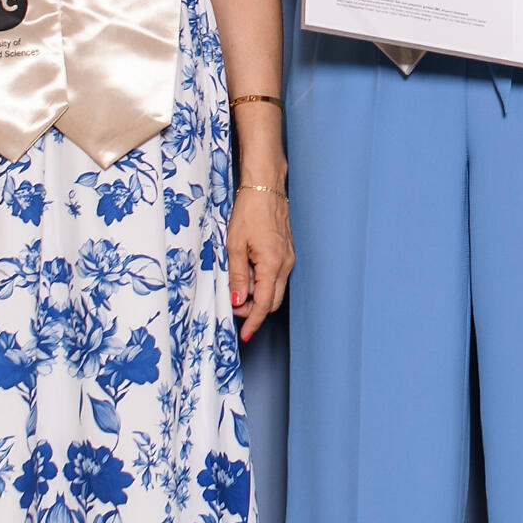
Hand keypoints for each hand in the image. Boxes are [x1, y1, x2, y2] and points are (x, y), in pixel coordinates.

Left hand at [226, 180, 291, 337]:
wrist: (265, 188)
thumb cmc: (249, 212)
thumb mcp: (235, 245)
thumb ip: (237, 276)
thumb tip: (238, 300)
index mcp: (272, 264)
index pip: (265, 304)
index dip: (254, 322)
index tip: (245, 334)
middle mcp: (285, 265)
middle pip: (272, 301)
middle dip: (253, 310)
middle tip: (233, 305)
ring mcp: (289, 259)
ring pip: (274, 289)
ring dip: (257, 294)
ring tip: (237, 283)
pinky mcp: (287, 253)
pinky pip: (276, 276)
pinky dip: (262, 281)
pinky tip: (247, 272)